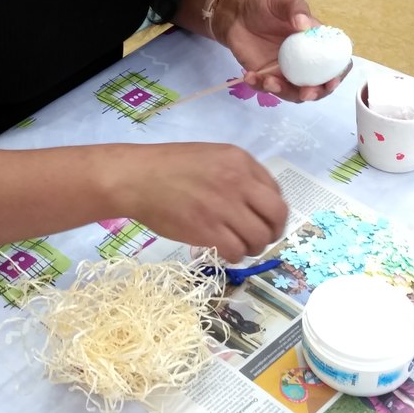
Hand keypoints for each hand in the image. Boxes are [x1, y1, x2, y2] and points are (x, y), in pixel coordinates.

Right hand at [117, 143, 287, 262]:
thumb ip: (236, 173)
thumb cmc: (168, 166)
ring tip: (240, 247)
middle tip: (261, 239)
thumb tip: (255, 200)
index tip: (263, 219)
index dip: (272, 211)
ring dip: (254, 247)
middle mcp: (238, 181)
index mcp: (240, 160)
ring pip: (260, 237)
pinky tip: (225, 251)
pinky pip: (237, 251)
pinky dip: (235, 256)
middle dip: (274, 232)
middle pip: (277, 215)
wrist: (136, 178)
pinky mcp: (208, 230)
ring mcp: (224, 206)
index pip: (276, 191)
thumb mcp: (210, 156)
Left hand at [219, 0, 350, 101]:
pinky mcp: (265, 76)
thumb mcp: (281, 2)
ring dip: (285, 92)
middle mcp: (304, 62)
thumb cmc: (263, 6)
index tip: (332, 80)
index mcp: (315, 44)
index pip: (334, 64)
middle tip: (306, 93)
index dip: (337, 74)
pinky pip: (266, 89)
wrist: (235, 14)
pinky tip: (250, 76)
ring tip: (269, 81)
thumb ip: (295, 9)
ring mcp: (285, 72)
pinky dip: (260, 86)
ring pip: (292, 93)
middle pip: (317, 86)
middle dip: (315, 93)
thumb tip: (305, 25)